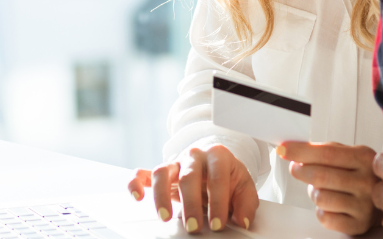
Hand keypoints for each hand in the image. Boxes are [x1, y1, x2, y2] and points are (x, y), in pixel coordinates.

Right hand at [127, 145, 257, 232]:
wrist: (215, 161)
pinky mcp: (162, 171)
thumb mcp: (244, 185)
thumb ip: (246, 203)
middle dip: (191, 204)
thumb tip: (242, 220)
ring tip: (165, 217)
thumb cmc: (228, 175)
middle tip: (194, 227)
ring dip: (161, 196)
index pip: (217, 178)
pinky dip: (136, 183)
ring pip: (162, 172)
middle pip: (188, 177)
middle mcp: (194, 156)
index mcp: (217, 155)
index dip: (218, 202)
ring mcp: (175, 162)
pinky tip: (137, 197)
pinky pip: (143, 173)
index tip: (218, 223)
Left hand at [276, 142, 379, 234]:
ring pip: (320, 198)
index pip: (326, 153)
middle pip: (320, 176)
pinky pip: (325, 217)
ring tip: (322, 188)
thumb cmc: (359, 173)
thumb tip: (291, 148)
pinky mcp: (358, 224)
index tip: (284, 149)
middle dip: (301, 171)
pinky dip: (320, 210)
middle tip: (296, 168)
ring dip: (313, 192)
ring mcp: (364, 205)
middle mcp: (367, 182)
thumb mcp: (349, 154)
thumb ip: (323, 149)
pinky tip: (330, 204)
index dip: (301, 151)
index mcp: (364, 158)